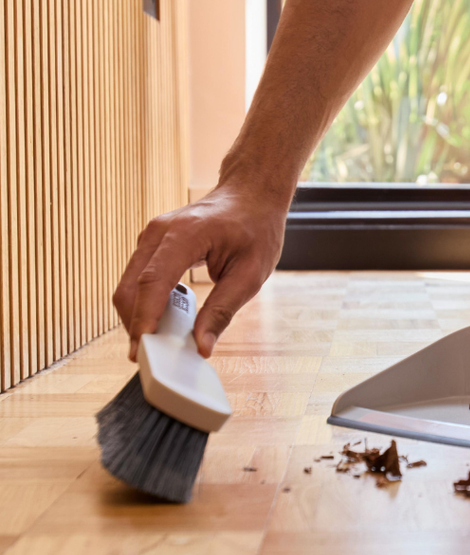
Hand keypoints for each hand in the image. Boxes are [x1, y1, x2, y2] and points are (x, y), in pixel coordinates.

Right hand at [113, 184, 287, 360]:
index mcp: (185, 234)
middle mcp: (158, 232)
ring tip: (160, 344)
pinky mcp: (151, 244)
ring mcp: (151, 236)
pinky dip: (145, 304)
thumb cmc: (255, 229)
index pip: (153, 282)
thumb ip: (223, 310)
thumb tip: (201, 347)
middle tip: (151, 359)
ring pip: (128, 286)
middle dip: (135, 326)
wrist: (250, 195)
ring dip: (138, 317)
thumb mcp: (250, 274)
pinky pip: (137, 279)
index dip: (144, 319)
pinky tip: (164, 321)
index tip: (142, 351)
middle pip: (129, 288)